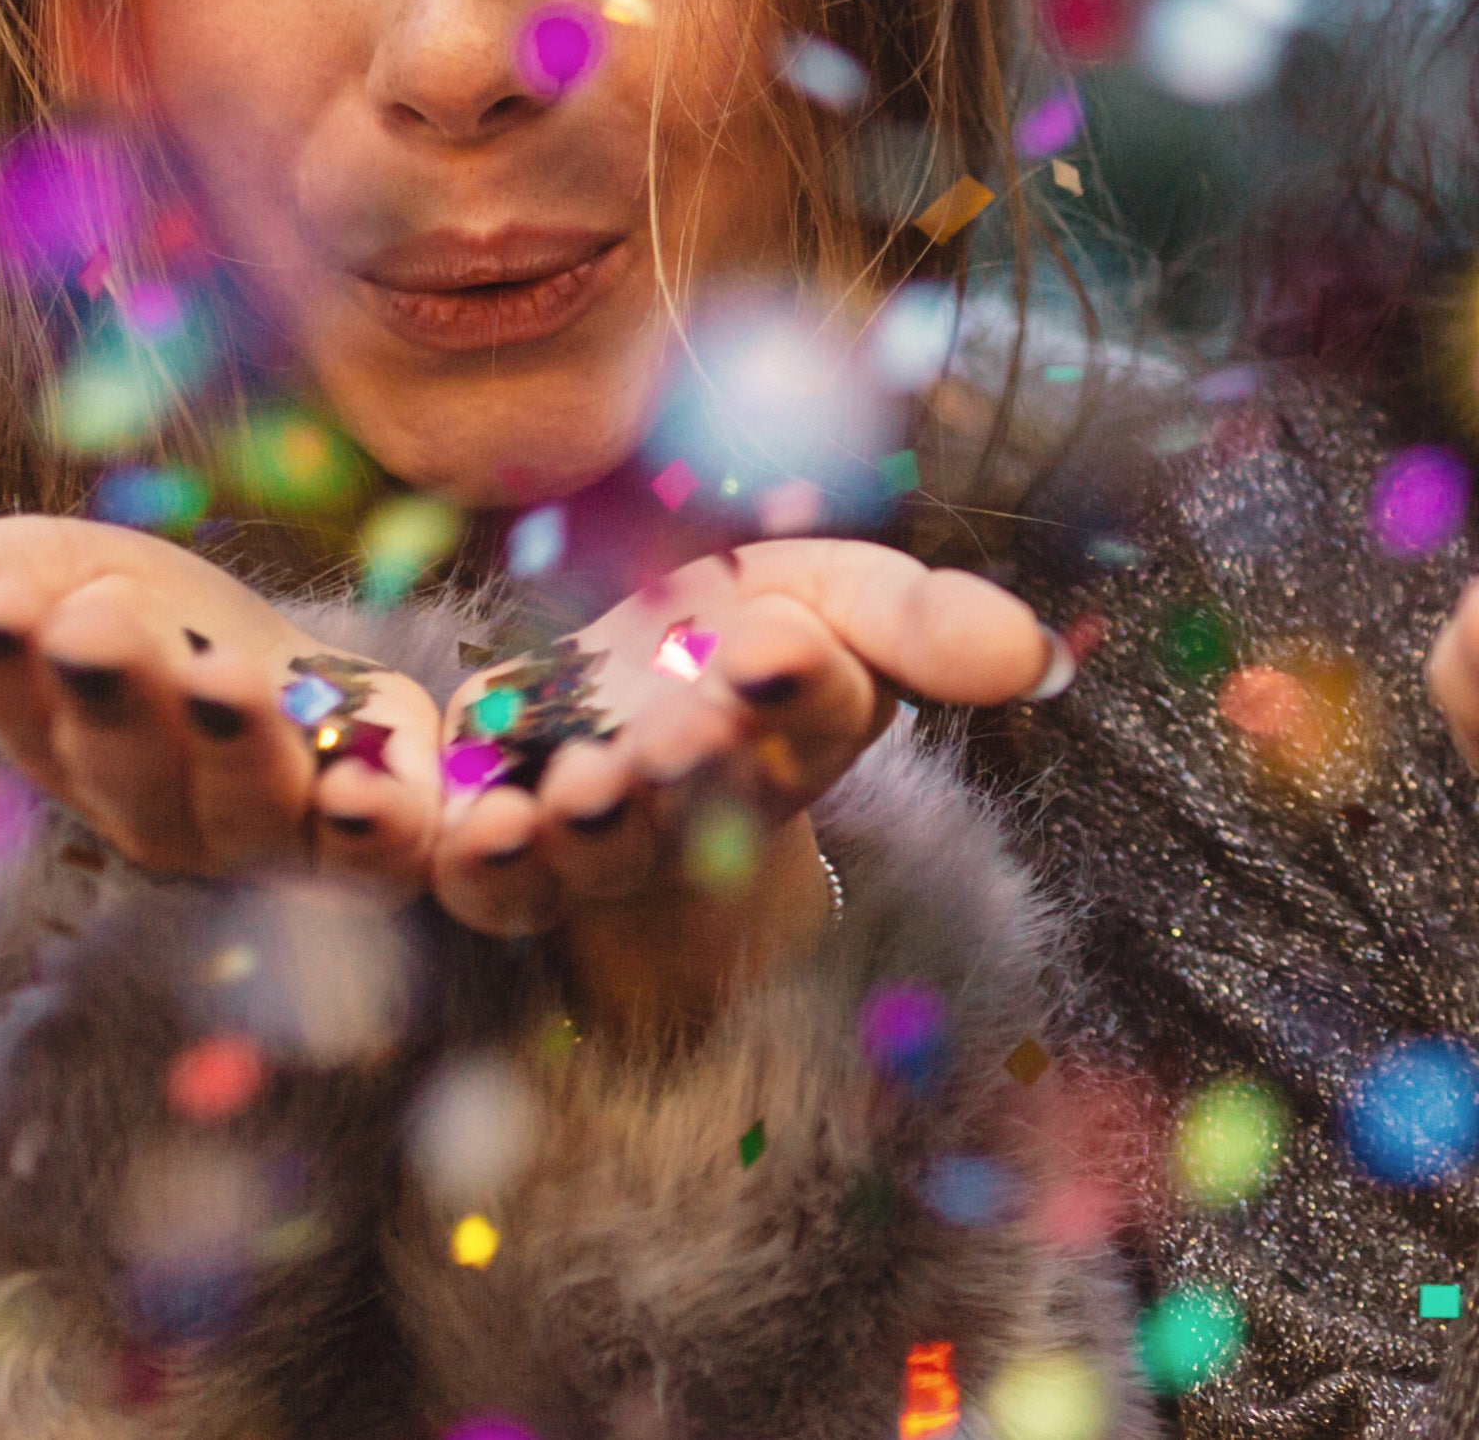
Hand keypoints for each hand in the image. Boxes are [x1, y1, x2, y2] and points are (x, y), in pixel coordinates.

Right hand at [0, 514, 445, 891]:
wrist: (300, 674)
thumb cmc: (152, 624)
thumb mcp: (56, 573)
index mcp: (68, 749)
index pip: (22, 712)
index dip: (3, 663)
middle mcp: (165, 812)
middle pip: (133, 770)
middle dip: (112, 700)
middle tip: (92, 624)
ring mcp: (273, 834)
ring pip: (252, 810)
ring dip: (238, 752)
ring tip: (222, 679)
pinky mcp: (382, 834)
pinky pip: (384, 857)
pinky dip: (383, 835)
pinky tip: (377, 791)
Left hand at [424, 542, 1058, 1033]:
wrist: (618, 699)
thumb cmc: (739, 636)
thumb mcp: (840, 602)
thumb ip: (922, 624)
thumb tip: (1037, 656)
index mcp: (794, 729)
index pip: (815, 708)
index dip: (798, 685)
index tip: (775, 645)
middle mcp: (695, 803)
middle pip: (700, 795)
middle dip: (689, 764)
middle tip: (675, 732)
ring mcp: (586, 838)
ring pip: (583, 855)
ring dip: (576, 831)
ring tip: (569, 792)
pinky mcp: (483, 849)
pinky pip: (467, 876)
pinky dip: (451, 855)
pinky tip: (441, 814)